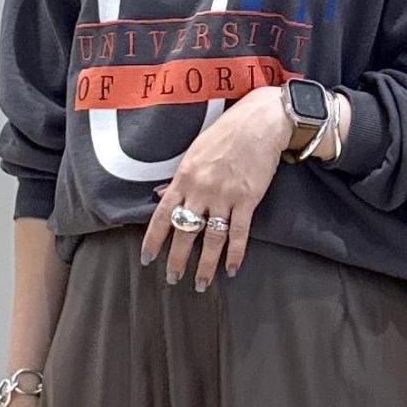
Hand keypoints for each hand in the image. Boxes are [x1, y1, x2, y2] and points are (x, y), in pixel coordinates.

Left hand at [140, 85, 290, 289]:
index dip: (153, 239)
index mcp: (184, 177)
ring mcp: (224, 196)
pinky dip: (235, 254)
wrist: (259, 123)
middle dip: (177, 259)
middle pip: (185, 232)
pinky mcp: (247, 200)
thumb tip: (160, 196)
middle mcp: (201, 189)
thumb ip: (178, 179)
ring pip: (211, 238)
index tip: (147, 259)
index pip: (163, 214)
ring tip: (200, 284)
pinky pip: (239, 233)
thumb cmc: (225, 133)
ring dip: (205, 265)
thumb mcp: (194, 152)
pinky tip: (230, 269)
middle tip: (172, 279)